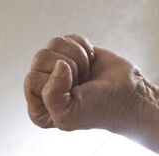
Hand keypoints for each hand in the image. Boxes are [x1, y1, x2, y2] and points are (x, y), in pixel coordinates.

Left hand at [25, 35, 158, 137]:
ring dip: (77, 58)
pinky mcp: (70, 51)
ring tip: (85, 75)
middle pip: (40, 58)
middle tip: (81, 82)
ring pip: (54, 44)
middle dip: (68, 68)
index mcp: (38, 109)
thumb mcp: (68, 115)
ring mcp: (55, 67)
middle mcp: (43, 87)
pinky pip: (68, 38)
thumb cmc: (99, 109)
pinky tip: (90, 64)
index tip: (73, 92)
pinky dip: (84, 48)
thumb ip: (51, 96)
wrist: (127, 94)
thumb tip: (59, 64)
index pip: (31, 79)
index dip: (55, 82)